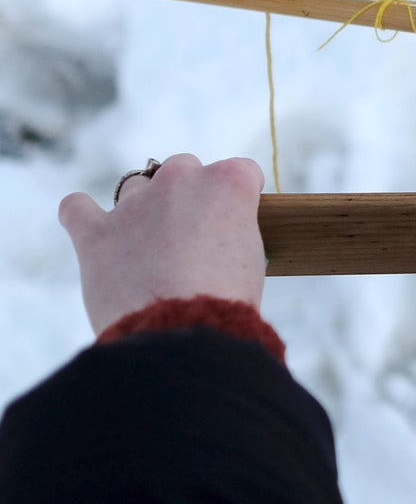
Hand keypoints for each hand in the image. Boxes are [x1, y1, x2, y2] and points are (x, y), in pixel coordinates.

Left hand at [59, 153, 265, 335]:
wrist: (182, 334)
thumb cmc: (225, 302)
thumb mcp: (250, 256)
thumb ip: (233, 229)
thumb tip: (215, 235)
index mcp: (227, 182)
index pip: (239, 171)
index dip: (237, 199)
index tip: (235, 222)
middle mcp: (180, 181)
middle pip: (183, 169)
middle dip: (187, 197)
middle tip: (191, 239)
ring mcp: (134, 204)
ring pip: (137, 186)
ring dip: (143, 209)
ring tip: (149, 249)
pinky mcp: (95, 233)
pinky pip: (76, 208)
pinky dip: (82, 215)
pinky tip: (93, 231)